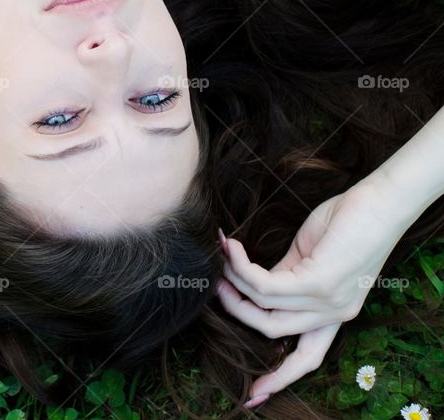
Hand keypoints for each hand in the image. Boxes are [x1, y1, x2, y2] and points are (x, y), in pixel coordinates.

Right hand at [214, 176, 410, 406]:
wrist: (380, 201)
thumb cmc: (348, 221)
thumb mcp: (309, 258)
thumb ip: (285, 276)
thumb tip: (250, 282)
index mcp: (334, 314)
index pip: (307, 357)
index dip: (278, 377)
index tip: (253, 394)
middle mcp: (334, 315)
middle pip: (271, 331)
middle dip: (235, 309)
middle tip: (215, 282)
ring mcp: (328, 302)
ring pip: (264, 309)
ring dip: (233, 284)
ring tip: (220, 257)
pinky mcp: (319, 283)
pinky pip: (265, 285)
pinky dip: (242, 267)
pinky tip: (231, 247)